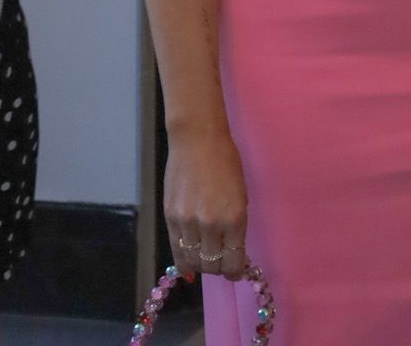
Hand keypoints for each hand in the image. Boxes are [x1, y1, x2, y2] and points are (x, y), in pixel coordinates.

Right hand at [164, 127, 250, 280]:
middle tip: (221, 260)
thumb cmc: (225, 161)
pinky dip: (184, 261)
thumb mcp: (240, 194)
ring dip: (201, 264)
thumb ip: (235, 224)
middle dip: (219, 267)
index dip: (235, 270)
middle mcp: (211, 225)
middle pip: (212, 266)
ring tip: (206, 257)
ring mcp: (188, 223)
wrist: (197, 139)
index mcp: (234, 218)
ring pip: (194, 262)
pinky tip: (189, 262)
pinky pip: (177, 252)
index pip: (233, 262)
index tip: (236, 269)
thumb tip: (230, 251)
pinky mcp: (170, 218)